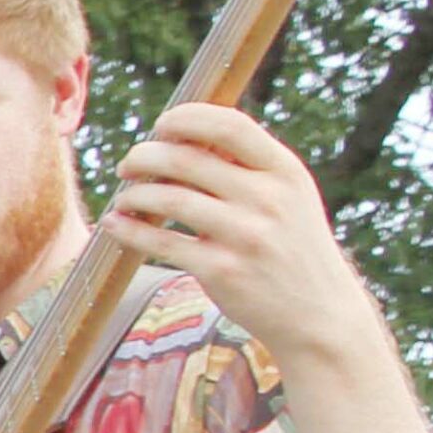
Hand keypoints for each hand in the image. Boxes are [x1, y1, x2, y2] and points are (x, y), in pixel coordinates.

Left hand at [98, 104, 380, 367]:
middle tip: (128, 164)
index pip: (230, 125)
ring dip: (134, 193)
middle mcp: (267, 198)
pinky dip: (128, 229)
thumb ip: (249, 167)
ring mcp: (244, 235)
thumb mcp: (289, 197)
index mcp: (285, 171)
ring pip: (169, 198)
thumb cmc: (293, 248)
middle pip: (187, 159)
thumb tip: (189, 136)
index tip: (162, 125)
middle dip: (145, 155)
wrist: (318, 313)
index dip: (187, 118)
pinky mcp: (221, 270)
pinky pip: (160, 241)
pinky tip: (115, 224)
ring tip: (124, 197)